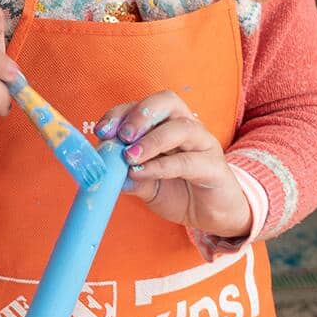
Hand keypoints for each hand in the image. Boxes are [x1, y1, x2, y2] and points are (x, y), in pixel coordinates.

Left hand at [96, 91, 252, 237]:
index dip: (120, 114)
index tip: (102, 132)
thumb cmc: (176, 191)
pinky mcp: (215, 167)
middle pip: (167, 101)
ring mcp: (203, 145)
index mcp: (165, 124)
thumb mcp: (145, 184)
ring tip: (130, 157)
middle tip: (122, 137)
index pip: (142, 105)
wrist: (210, 215)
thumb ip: (128, 175)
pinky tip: (142, 172)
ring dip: (151, 139)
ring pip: (181, 127)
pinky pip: (189, 160)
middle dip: (140, 114)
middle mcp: (186, 127)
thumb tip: (106, 171)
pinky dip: (162, 165)